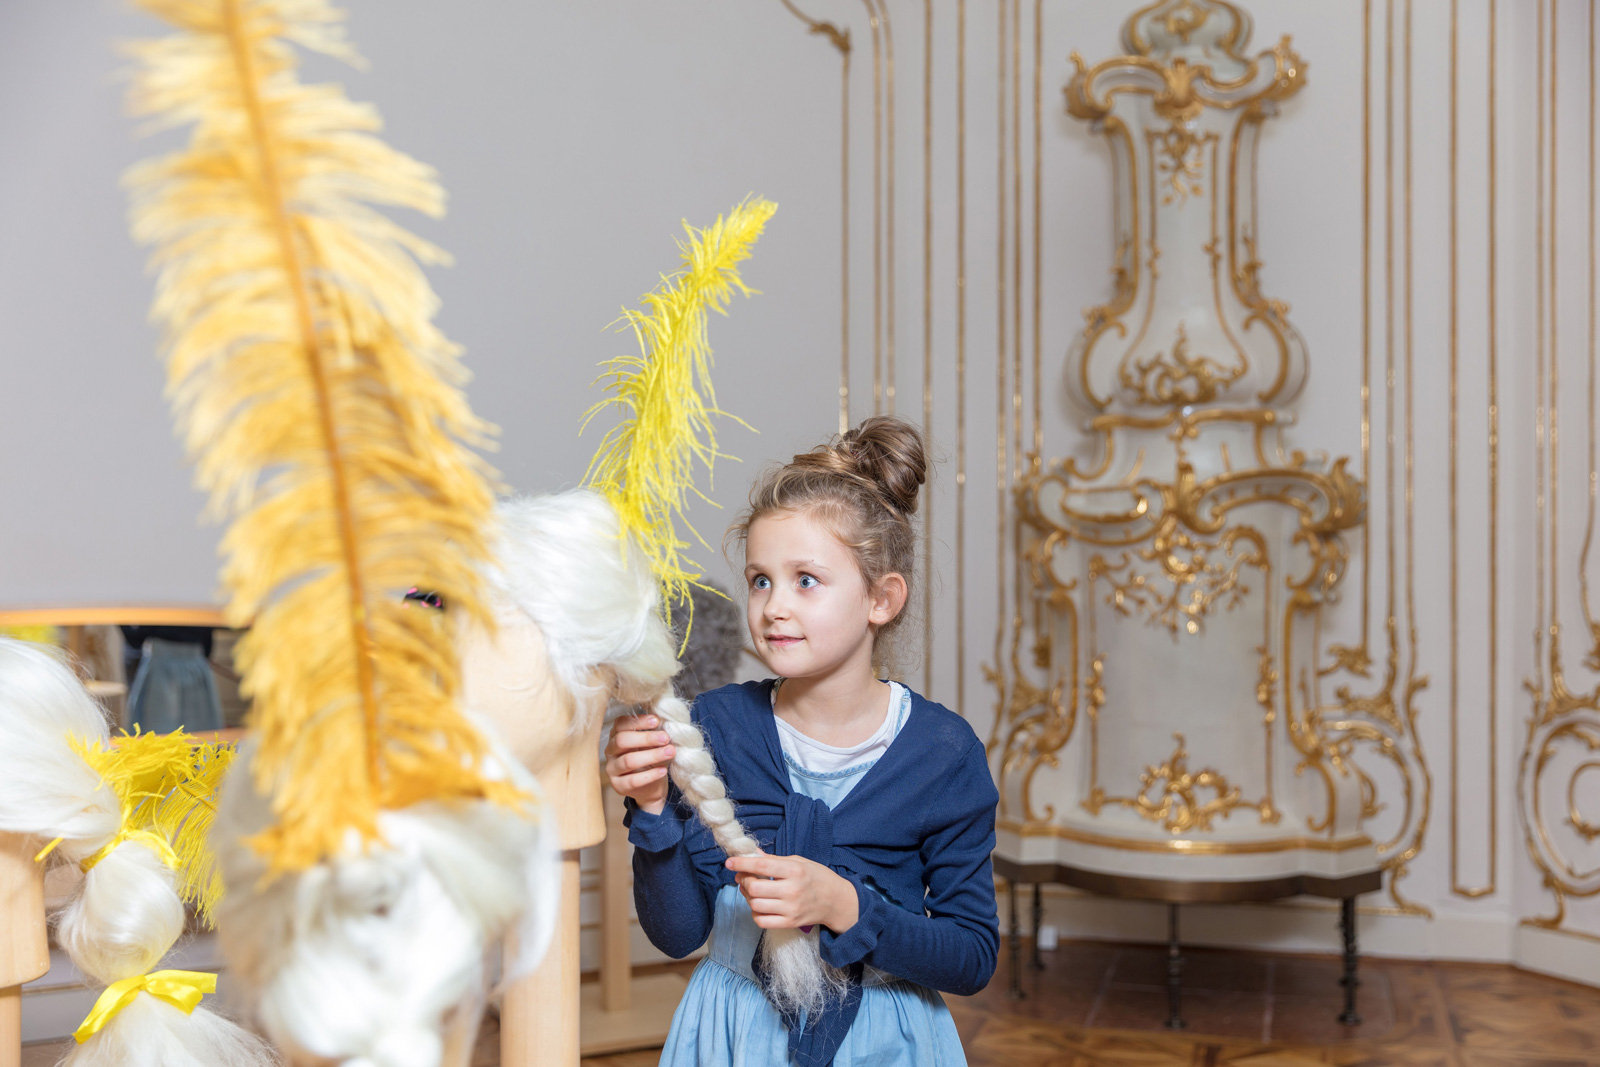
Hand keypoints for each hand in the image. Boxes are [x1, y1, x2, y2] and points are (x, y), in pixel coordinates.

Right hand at [604, 713, 675, 814]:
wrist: (652, 787)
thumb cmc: (652, 760)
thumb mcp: (653, 744)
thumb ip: (655, 732)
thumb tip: (666, 721)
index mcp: (616, 736)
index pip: (620, 724)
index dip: (638, 721)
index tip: (656, 720)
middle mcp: (611, 751)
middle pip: (622, 740)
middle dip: (646, 738)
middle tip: (666, 738)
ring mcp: (612, 769)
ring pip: (628, 760)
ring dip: (652, 755)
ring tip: (670, 752)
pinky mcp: (618, 786)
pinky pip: (633, 780)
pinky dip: (650, 775)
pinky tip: (663, 770)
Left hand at [725, 853, 858, 933]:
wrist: (836, 901)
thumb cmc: (817, 877)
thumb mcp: (799, 861)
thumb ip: (773, 859)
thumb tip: (751, 852)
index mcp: (795, 870)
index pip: (762, 865)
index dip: (742, 863)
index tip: (730, 862)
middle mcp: (792, 890)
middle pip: (755, 888)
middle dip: (744, 880)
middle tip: (743, 876)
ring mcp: (791, 909)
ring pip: (755, 905)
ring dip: (748, 896)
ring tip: (751, 890)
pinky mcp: (789, 923)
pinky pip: (762, 921)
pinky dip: (755, 913)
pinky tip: (759, 905)